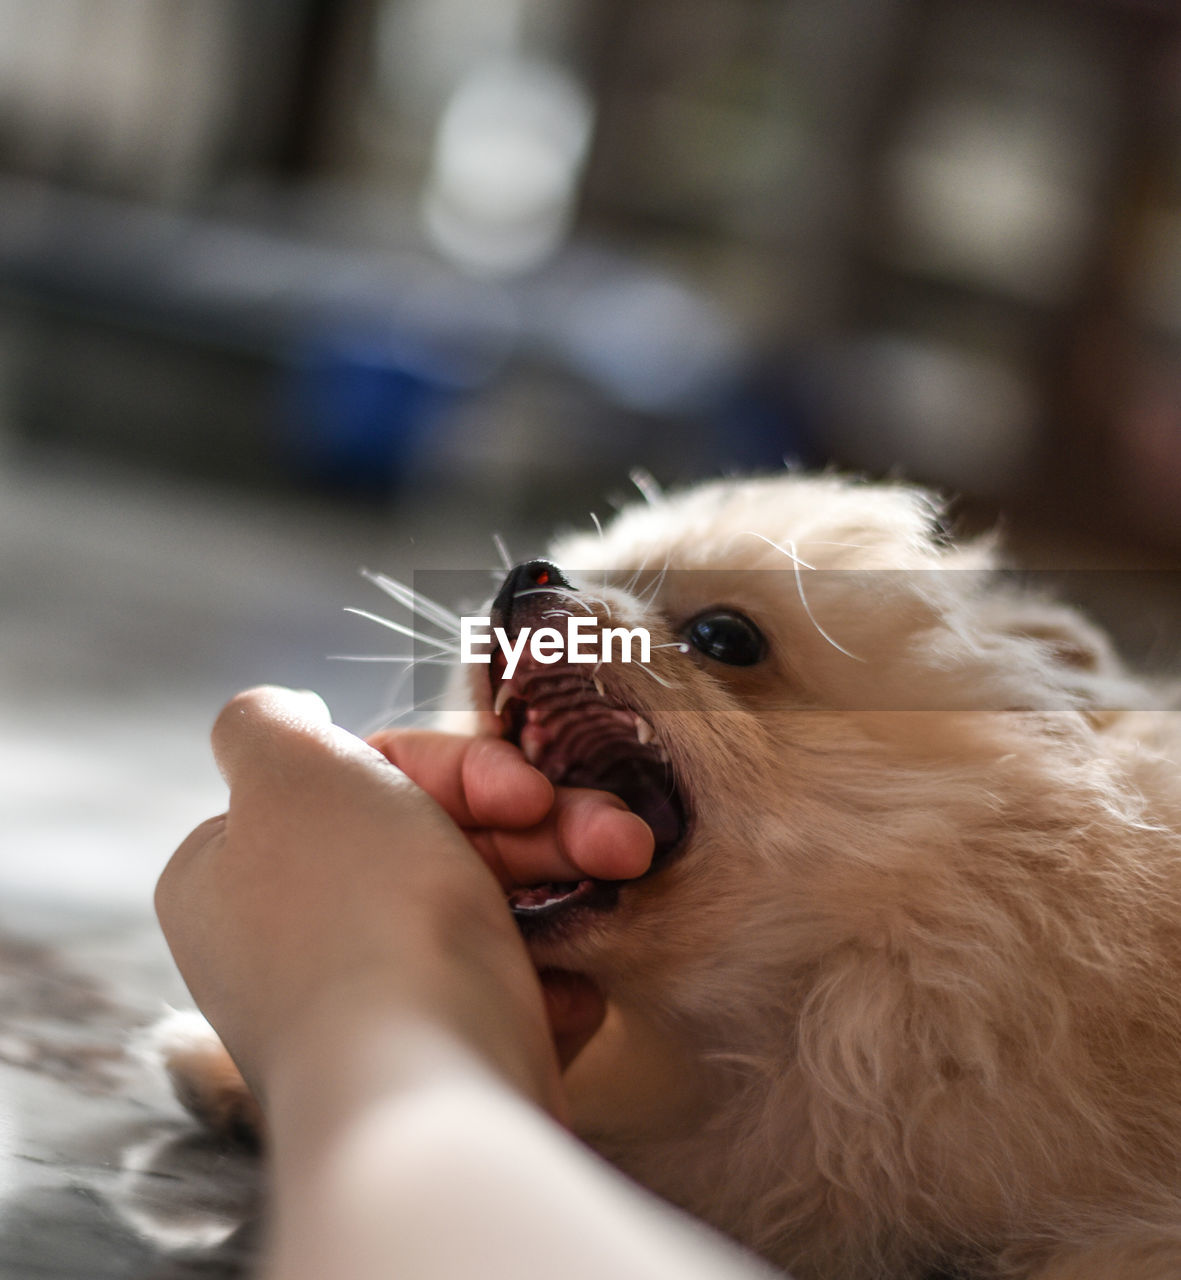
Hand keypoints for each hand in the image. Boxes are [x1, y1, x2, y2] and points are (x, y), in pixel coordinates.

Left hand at [155, 688, 651, 1120]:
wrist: (425, 1090)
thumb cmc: (361, 914)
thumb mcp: (291, 770)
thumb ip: (263, 723)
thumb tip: (280, 716)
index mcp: (242, 873)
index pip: (366, 783)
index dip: (459, 771)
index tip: (524, 789)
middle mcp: (295, 942)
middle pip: (436, 839)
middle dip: (538, 824)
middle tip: (617, 837)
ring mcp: (369, 1011)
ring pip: (483, 907)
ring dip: (565, 876)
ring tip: (627, 872)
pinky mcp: (434, 1067)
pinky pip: (501, 993)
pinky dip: (543, 978)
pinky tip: (565, 992)